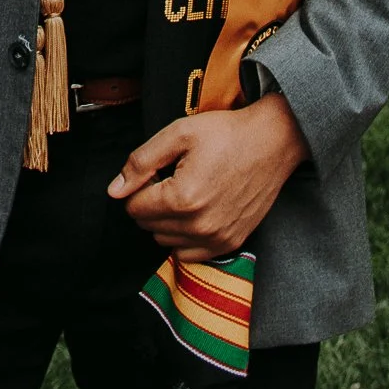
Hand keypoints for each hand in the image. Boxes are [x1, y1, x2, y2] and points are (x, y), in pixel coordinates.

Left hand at [108, 95, 309, 261]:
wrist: (272, 142)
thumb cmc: (226, 134)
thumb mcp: (178, 133)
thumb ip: (141, 162)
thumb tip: (115, 190)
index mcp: (182, 198)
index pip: (134, 207)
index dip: (138, 186)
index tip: (156, 170)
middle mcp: (199, 225)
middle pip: (148, 226)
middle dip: (150, 202)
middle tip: (171, 177)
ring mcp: (217, 238)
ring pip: (166, 241)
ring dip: (166, 220)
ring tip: (185, 192)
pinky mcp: (231, 244)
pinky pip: (189, 254)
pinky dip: (184, 237)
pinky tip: (195, 211)